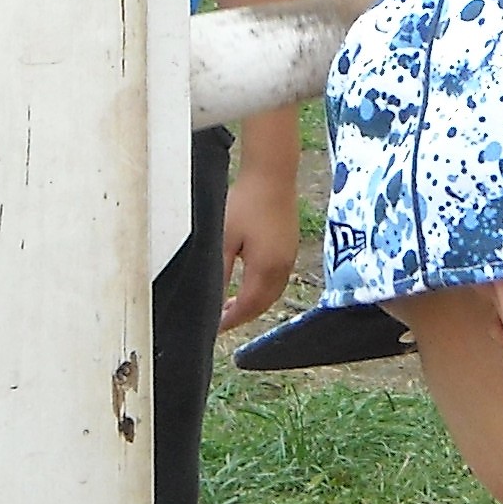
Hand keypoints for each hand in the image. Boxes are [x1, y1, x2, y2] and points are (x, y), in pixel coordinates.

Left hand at [220, 160, 299, 330]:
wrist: (272, 174)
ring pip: (272, 294)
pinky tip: (248, 284)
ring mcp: (290, 258)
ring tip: (231, 305)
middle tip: (220, 321)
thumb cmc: (246, 202)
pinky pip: (277, 281)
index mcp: (265, 269)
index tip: (213, 328)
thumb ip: (220, 272)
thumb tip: (212, 298)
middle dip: (242, 316)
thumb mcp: (224, 239)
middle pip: (262, 305)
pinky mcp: (290, 247)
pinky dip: (262, 291)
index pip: (247, 307)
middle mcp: (282, 268)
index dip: (230, 321)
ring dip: (253, 304)